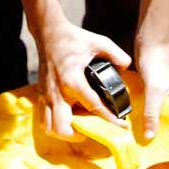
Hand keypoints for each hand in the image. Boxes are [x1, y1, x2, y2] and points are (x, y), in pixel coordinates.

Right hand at [33, 17, 131, 139]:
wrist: (49, 33)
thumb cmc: (74, 38)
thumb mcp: (99, 42)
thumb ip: (116, 55)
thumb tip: (127, 68)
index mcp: (73, 80)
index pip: (94, 107)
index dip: (110, 119)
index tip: (122, 126)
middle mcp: (58, 92)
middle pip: (63, 127)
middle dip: (79, 135)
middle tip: (92, 130)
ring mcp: (47, 95)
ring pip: (50, 127)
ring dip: (64, 132)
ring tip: (79, 127)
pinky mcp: (41, 94)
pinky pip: (44, 118)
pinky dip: (54, 124)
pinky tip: (68, 118)